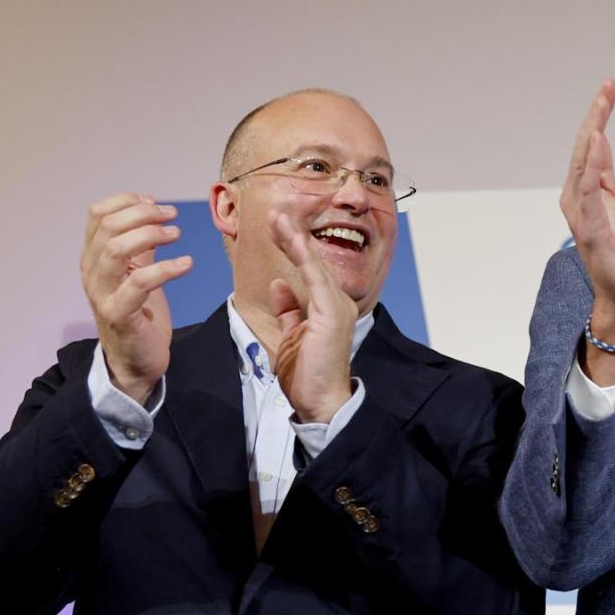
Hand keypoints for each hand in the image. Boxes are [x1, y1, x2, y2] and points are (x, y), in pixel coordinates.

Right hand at [80, 193, 192, 404]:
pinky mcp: (119, 314)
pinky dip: (166, 268)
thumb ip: (141, 246)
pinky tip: (186, 264)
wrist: (135, 361)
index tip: (154, 202)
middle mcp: (92, 272)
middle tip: (172, 216)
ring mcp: (102, 293)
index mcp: (93, 257)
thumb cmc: (139, 315)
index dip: (126, 201)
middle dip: (144, 214)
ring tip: (176, 235)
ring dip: (150, 235)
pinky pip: (139, 283)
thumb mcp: (138, 272)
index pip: (97, 214)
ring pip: (115, 249)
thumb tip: (152, 214)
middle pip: (109, 227)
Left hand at [269, 212, 355, 422]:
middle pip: (313, 261)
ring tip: (279, 217)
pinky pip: (316, 278)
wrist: (321, 401)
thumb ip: (288, 310)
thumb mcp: (292, 336)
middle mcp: (338, 303)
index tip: (277, 227)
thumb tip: (279, 285)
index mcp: (328, 308)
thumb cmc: (308, 374)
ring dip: (296, 238)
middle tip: (276, 212)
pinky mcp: (332, 314)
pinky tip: (292, 238)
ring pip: (315, 263)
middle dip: (293, 235)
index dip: (293, 246)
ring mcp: (338, 307)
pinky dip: (304, 256)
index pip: (309, 269)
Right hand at [561, 79, 614, 384]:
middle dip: (595, 115)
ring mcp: (580, 213)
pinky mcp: (590, 229)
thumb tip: (599, 144)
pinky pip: (588, 192)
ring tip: (601, 107)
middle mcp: (575, 198)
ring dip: (591, 134)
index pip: (591, 144)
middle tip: (607, 86)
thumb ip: (603, 175)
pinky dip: (590, 166)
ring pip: (582, 164)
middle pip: (583, 148)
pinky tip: (597, 144)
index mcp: (584, 190)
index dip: (599, 114)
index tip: (609, 86)